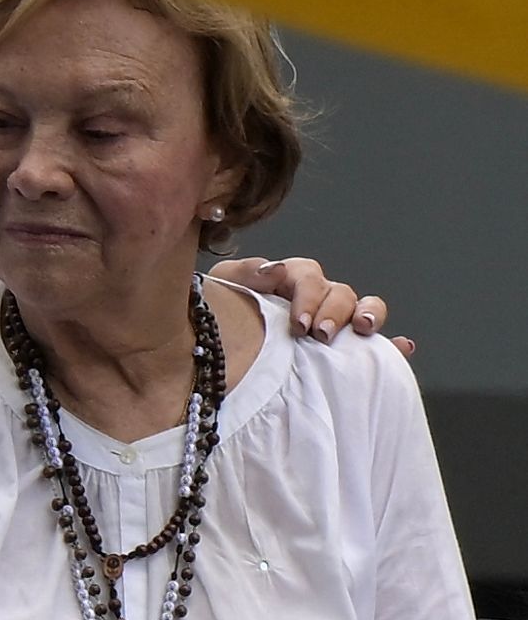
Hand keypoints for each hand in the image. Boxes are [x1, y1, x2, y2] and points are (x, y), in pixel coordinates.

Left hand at [211, 256, 407, 352]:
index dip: (308, 297)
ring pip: (363, 307)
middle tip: (320, 335)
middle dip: (334, 312)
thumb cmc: (222, 313)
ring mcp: (335, 321)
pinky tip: (404, 347)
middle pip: (339, 293)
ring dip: (370, 314)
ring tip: (364, 329)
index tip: (299, 324)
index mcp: (291, 280)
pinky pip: (378, 344)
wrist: (215, 349)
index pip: (309, 277)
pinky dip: (394, 345)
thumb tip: (277, 270)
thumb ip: (245, 274)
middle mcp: (318, 297)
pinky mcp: (346, 349)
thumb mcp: (223, 288)